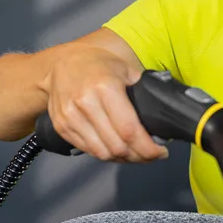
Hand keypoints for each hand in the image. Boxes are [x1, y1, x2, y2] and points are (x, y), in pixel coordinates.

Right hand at [39, 44, 168, 161]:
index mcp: (105, 87)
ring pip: (102, 153)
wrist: (62, 63)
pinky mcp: (62, 126)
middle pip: (117, 146)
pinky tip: (116, 150)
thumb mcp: (125, 70)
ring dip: (122, 159)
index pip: (129, 130)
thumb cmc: (98, 65)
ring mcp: (70, 117)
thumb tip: (161, 115)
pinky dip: (105, 154)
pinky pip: (88, 150)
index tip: (160, 152)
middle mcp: (86, 103)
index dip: (147, 148)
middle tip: (150, 155)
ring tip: (135, 154)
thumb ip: (142, 92)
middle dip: (139, 157)